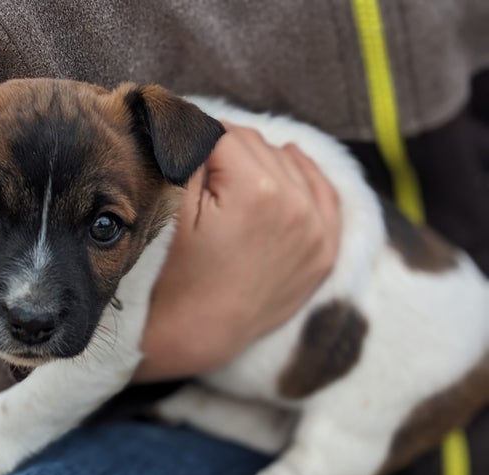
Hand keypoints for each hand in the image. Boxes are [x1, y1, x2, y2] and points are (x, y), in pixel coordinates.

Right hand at [134, 124, 340, 381]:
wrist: (193, 337)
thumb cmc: (171, 275)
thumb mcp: (170, 207)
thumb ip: (188, 152)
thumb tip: (194, 118)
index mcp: (256, 189)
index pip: (224, 133)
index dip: (196, 142)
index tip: (182, 158)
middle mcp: (297, 205)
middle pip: (257, 146)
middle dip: (228, 155)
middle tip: (201, 178)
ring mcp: (317, 231)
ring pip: (289, 164)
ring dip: (261, 166)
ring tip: (231, 186)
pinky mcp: (324, 252)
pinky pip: (324, 194)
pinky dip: (303, 180)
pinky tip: (284, 173)